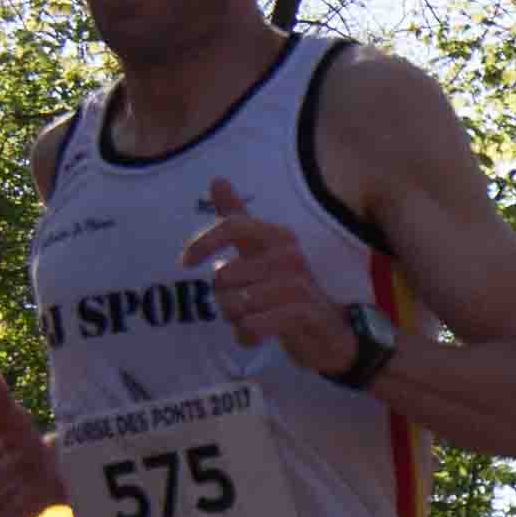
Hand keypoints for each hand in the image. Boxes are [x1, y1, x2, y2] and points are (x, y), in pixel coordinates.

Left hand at [183, 178, 348, 372]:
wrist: (330, 332)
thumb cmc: (289, 292)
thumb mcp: (262, 253)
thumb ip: (238, 219)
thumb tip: (217, 179)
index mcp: (278, 236)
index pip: (233, 227)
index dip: (204, 242)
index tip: (185, 262)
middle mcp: (289, 254)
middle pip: (224, 275)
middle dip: (223, 299)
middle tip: (241, 307)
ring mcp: (298, 284)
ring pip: (235, 303)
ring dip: (235, 319)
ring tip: (250, 322)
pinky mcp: (303, 313)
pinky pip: (252, 324)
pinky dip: (246, 335)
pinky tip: (254, 337)